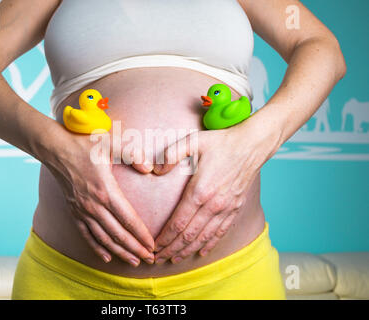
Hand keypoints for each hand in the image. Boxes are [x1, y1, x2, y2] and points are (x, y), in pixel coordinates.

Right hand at [42, 126, 154, 266]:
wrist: (55, 148)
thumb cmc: (84, 145)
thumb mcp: (111, 143)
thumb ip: (133, 154)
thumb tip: (149, 168)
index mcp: (106, 191)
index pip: (128, 219)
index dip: (141, 235)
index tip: (152, 246)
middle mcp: (93, 205)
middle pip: (118, 234)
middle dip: (135, 249)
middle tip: (150, 259)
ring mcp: (82, 211)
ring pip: (104, 238)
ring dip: (120, 252)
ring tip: (134, 261)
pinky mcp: (74, 211)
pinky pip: (86, 235)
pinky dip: (97, 248)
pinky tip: (107, 257)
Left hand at [152, 121, 280, 263]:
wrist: (252, 144)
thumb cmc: (220, 142)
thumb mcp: (192, 141)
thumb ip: (170, 155)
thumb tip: (155, 171)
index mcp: (200, 191)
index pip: (178, 223)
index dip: (164, 238)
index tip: (153, 247)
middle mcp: (213, 205)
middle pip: (188, 235)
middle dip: (171, 250)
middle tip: (158, 259)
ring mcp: (226, 209)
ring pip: (204, 237)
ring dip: (187, 251)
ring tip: (174, 260)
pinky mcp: (235, 208)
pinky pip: (220, 232)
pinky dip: (209, 244)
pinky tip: (201, 252)